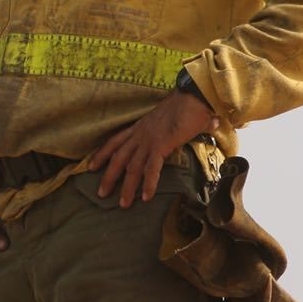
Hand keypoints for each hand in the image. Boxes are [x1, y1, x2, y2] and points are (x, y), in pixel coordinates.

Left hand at [89, 92, 218, 208]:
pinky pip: (151, 168)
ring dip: (127, 187)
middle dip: (108, 176)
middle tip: (101, 193)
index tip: (91, 166)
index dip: (102, 154)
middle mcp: (140, 134)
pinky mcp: (161, 145)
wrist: (194, 96)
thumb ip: (185, 126)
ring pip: (132, 167)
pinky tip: (146, 197)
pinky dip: (148, 184)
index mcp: (140, 127)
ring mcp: (149, 140)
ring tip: (123, 204)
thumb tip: (211, 124)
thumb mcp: (177, 118)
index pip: (115, 141)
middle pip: (118, 157)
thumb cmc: (189, 105)